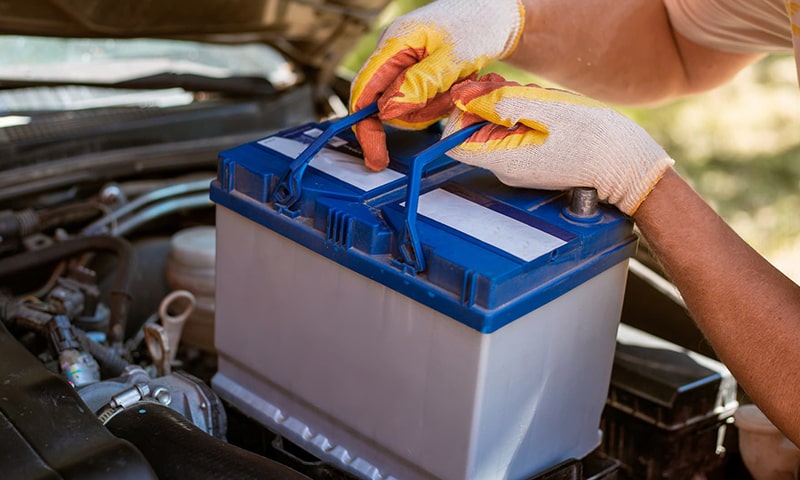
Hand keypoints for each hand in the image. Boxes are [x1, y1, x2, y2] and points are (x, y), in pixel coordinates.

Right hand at [349, 0, 524, 170]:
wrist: (496, 17)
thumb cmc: (476, 25)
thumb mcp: (453, 57)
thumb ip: (420, 83)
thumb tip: (387, 110)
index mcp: (393, 43)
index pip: (363, 90)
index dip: (365, 126)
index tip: (376, 155)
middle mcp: (393, 57)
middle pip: (384, 105)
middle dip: (417, 112)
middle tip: (448, 99)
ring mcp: (404, 68)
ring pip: (406, 110)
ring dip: (433, 107)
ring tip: (457, 85)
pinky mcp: (418, 78)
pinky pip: (420, 105)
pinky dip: (440, 103)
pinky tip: (455, 86)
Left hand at [442, 74, 673, 214]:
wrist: (626, 163)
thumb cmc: (594, 137)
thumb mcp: (546, 109)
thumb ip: (503, 104)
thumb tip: (467, 98)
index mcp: (505, 159)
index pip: (454, 140)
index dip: (461, 113)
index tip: (483, 95)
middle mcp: (505, 169)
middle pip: (474, 132)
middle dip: (490, 106)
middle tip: (520, 93)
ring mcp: (518, 168)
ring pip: (495, 131)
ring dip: (510, 109)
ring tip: (540, 104)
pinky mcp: (531, 163)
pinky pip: (513, 136)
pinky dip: (523, 119)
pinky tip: (547, 114)